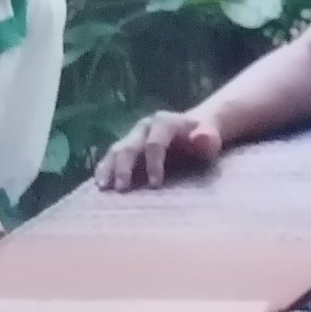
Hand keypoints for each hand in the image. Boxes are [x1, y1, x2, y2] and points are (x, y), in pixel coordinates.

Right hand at [94, 110, 222, 190]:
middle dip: (124, 168)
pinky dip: (104, 169)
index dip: (154, 163)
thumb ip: (207, 139)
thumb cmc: (204, 139)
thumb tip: (200, 139)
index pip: (155, 143)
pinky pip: (111, 157)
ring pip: (116, 151)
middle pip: (129, 146)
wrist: (194, 129)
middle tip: (121, 189)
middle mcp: (144, 127)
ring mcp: (133, 136)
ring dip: (108, 169)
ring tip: (103, 187)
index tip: (155, 185)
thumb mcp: (211, 139)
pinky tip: (99, 184)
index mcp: (164, 122)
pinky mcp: (126, 147)